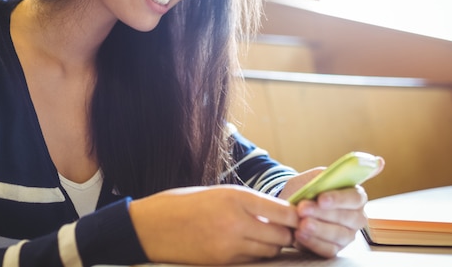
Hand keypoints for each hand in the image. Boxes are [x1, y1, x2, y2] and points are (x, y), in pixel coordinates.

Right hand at [129, 185, 298, 264]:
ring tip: (266, 237)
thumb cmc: (182, 203)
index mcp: (236, 197)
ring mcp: (229, 245)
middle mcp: (236, 221)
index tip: (300, 216)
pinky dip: (256, 254)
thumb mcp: (217, 192)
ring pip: (270, 251)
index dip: (296, 216)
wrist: (150, 226)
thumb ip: (247, 203)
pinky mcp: (223, 262)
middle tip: (287, 229)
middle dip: (288, 233)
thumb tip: (276, 213)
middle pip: (281, 235)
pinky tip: (248, 246)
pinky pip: (252, 260)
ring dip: (273, 245)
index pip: (282, 211)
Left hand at [293, 186, 367, 257]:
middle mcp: (356, 217)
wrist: (293, 206)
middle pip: (347, 218)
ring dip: (318, 229)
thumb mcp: (312, 179)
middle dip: (323, 214)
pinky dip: (313, 242)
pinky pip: (328, 250)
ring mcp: (347, 235)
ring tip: (301, 224)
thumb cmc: (307, 189)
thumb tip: (321, 183)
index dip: (338, 199)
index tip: (321, 199)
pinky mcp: (335, 249)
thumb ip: (319, 179)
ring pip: (338, 235)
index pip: (354, 198)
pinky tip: (299, 235)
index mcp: (355, 196)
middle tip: (303, 209)